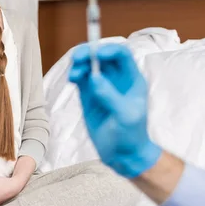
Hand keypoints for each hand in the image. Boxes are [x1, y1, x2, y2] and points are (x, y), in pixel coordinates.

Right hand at [68, 43, 161, 178]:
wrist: (123, 155)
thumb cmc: (131, 135)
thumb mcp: (126, 116)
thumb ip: (110, 96)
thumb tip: (94, 77)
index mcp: (132, 79)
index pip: (121, 55)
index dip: (108, 50)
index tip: (96, 54)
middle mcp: (117, 79)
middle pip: (101, 56)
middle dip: (89, 53)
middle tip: (77, 58)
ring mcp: (102, 86)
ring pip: (89, 66)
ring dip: (80, 65)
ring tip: (73, 75)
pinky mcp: (89, 96)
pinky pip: (81, 79)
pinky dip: (75, 75)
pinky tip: (72, 79)